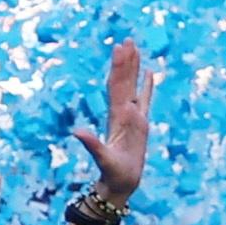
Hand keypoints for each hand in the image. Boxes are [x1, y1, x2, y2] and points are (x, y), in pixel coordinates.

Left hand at [69, 39, 155, 206]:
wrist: (119, 185)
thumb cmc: (113, 174)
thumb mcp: (101, 159)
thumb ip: (91, 145)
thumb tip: (76, 132)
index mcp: (116, 117)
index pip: (117, 87)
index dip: (119, 68)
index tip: (119, 49)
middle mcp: (123, 114)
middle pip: (124, 82)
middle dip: (125, 61)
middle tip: (126, 40)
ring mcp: (132, 118)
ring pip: (134, 87)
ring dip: (134, 68)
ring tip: (136, 48)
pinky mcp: (141, 125)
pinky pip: (146, 100)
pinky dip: (147, 85)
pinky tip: (149, 73)